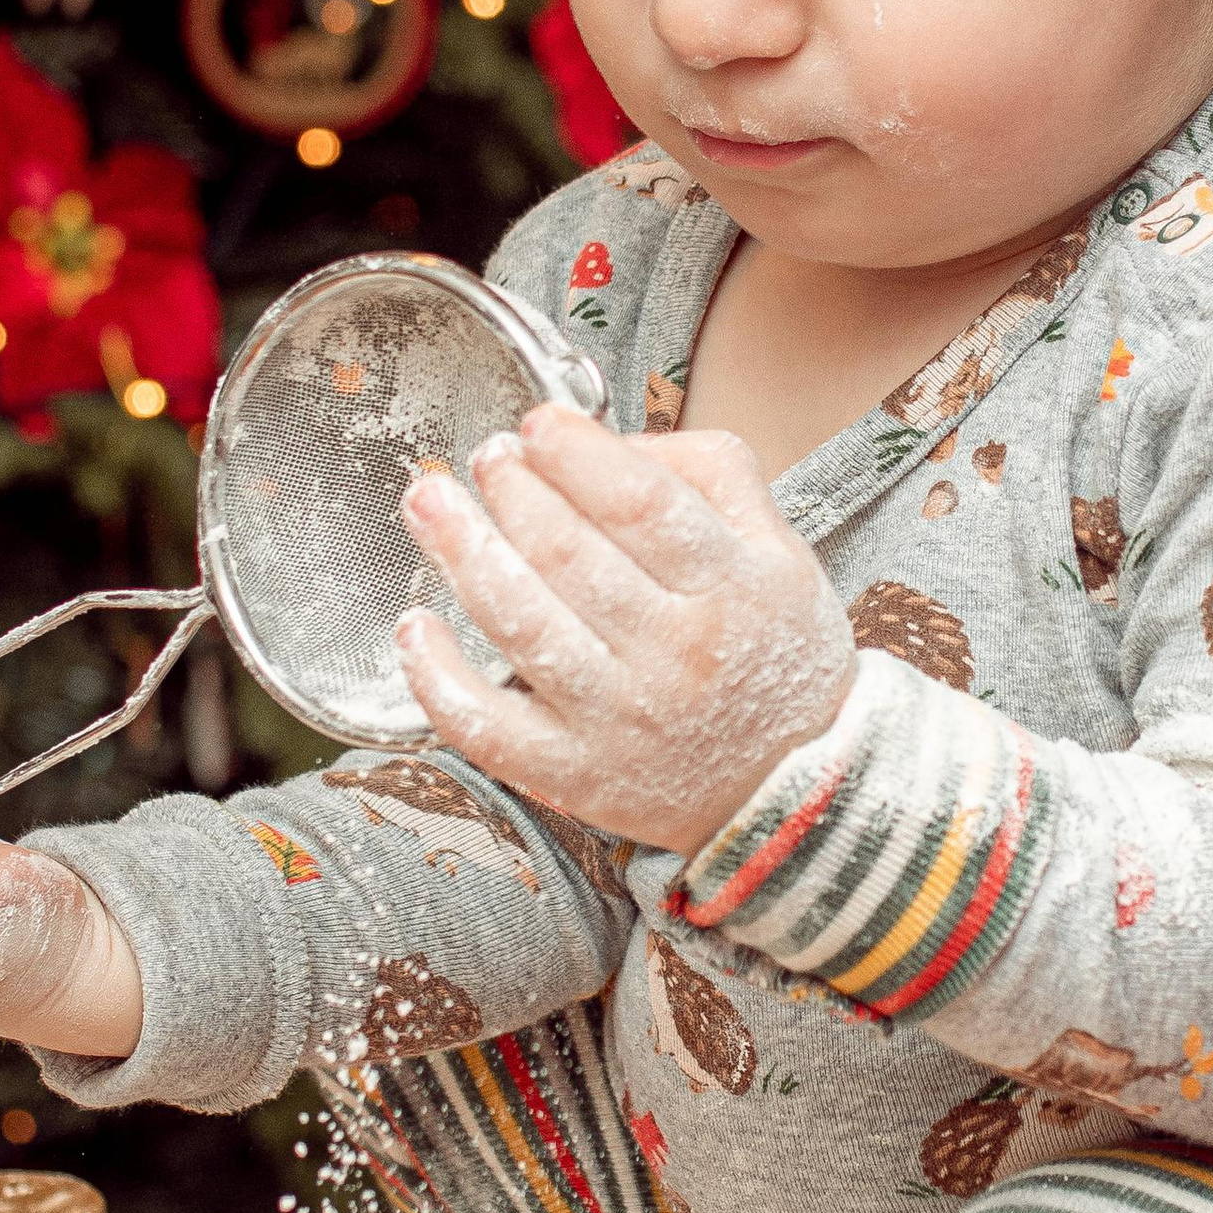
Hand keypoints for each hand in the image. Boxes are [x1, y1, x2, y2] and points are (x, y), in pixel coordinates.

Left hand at [394, 408, 856, 853]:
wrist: (797, 788)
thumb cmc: (773, 656)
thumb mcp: (780, 550)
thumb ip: (710, 475)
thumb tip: (610, 440)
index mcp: (731, 588)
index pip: (640, 503)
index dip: (575, 453)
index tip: (537, 424)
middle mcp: (676, 654)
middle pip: (568, 554)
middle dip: (509, 490)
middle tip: (484, 457)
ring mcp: (620, 721)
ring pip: (521, 624)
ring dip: (460, 553)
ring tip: (430, 503)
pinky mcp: (577, 775)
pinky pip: (488, 727)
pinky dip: (438, 677)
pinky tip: (415, 628)